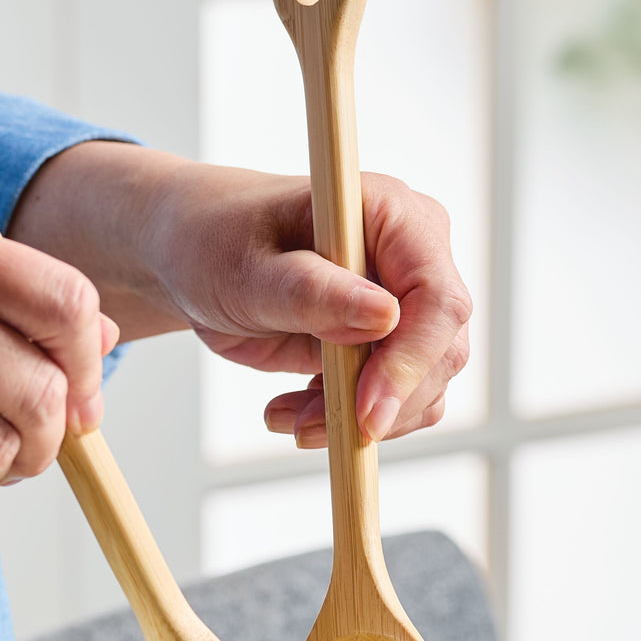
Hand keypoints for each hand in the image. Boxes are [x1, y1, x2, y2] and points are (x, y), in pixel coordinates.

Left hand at [146, 162, 470, 443]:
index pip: (437, 297)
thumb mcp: (245, 270)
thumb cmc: (215, 244)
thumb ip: (310, 292)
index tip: (365, 412)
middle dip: (380, 403)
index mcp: (390, 213)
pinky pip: (396, 400)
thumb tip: (384, 316)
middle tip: (304, 428)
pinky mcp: (387, 342)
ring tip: (285, 417)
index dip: (410, 361)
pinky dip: (348, 420)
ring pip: (424, 386)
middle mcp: (413, 255)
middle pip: (441, 350)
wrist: (199, 257)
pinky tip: (293, 411)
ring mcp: (405, 301)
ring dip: (358, 418)